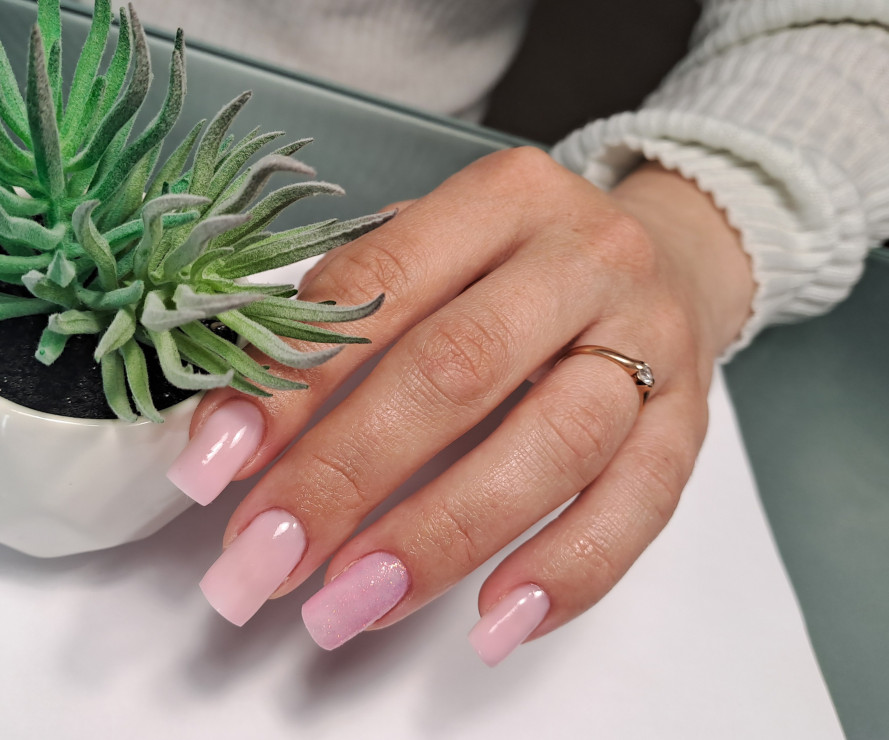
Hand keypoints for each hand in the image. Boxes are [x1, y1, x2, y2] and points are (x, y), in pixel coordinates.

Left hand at [167, 147, 753, 663]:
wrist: (670, 259)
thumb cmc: (527, 266)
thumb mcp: (441, 256)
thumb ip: (354, 326)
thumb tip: (245, 437)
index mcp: (502, 198)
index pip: (379, 285)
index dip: (293, 379)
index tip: (219, 462)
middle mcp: (585, 258)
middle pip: (460, 369)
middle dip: (350, 472)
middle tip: (269, 554)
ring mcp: (651, 339)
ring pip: (553, 443)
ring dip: (442, 533)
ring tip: (354, 601)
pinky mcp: (690, 418)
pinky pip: (640, 504)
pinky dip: (566, 571)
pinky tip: (494, 623)